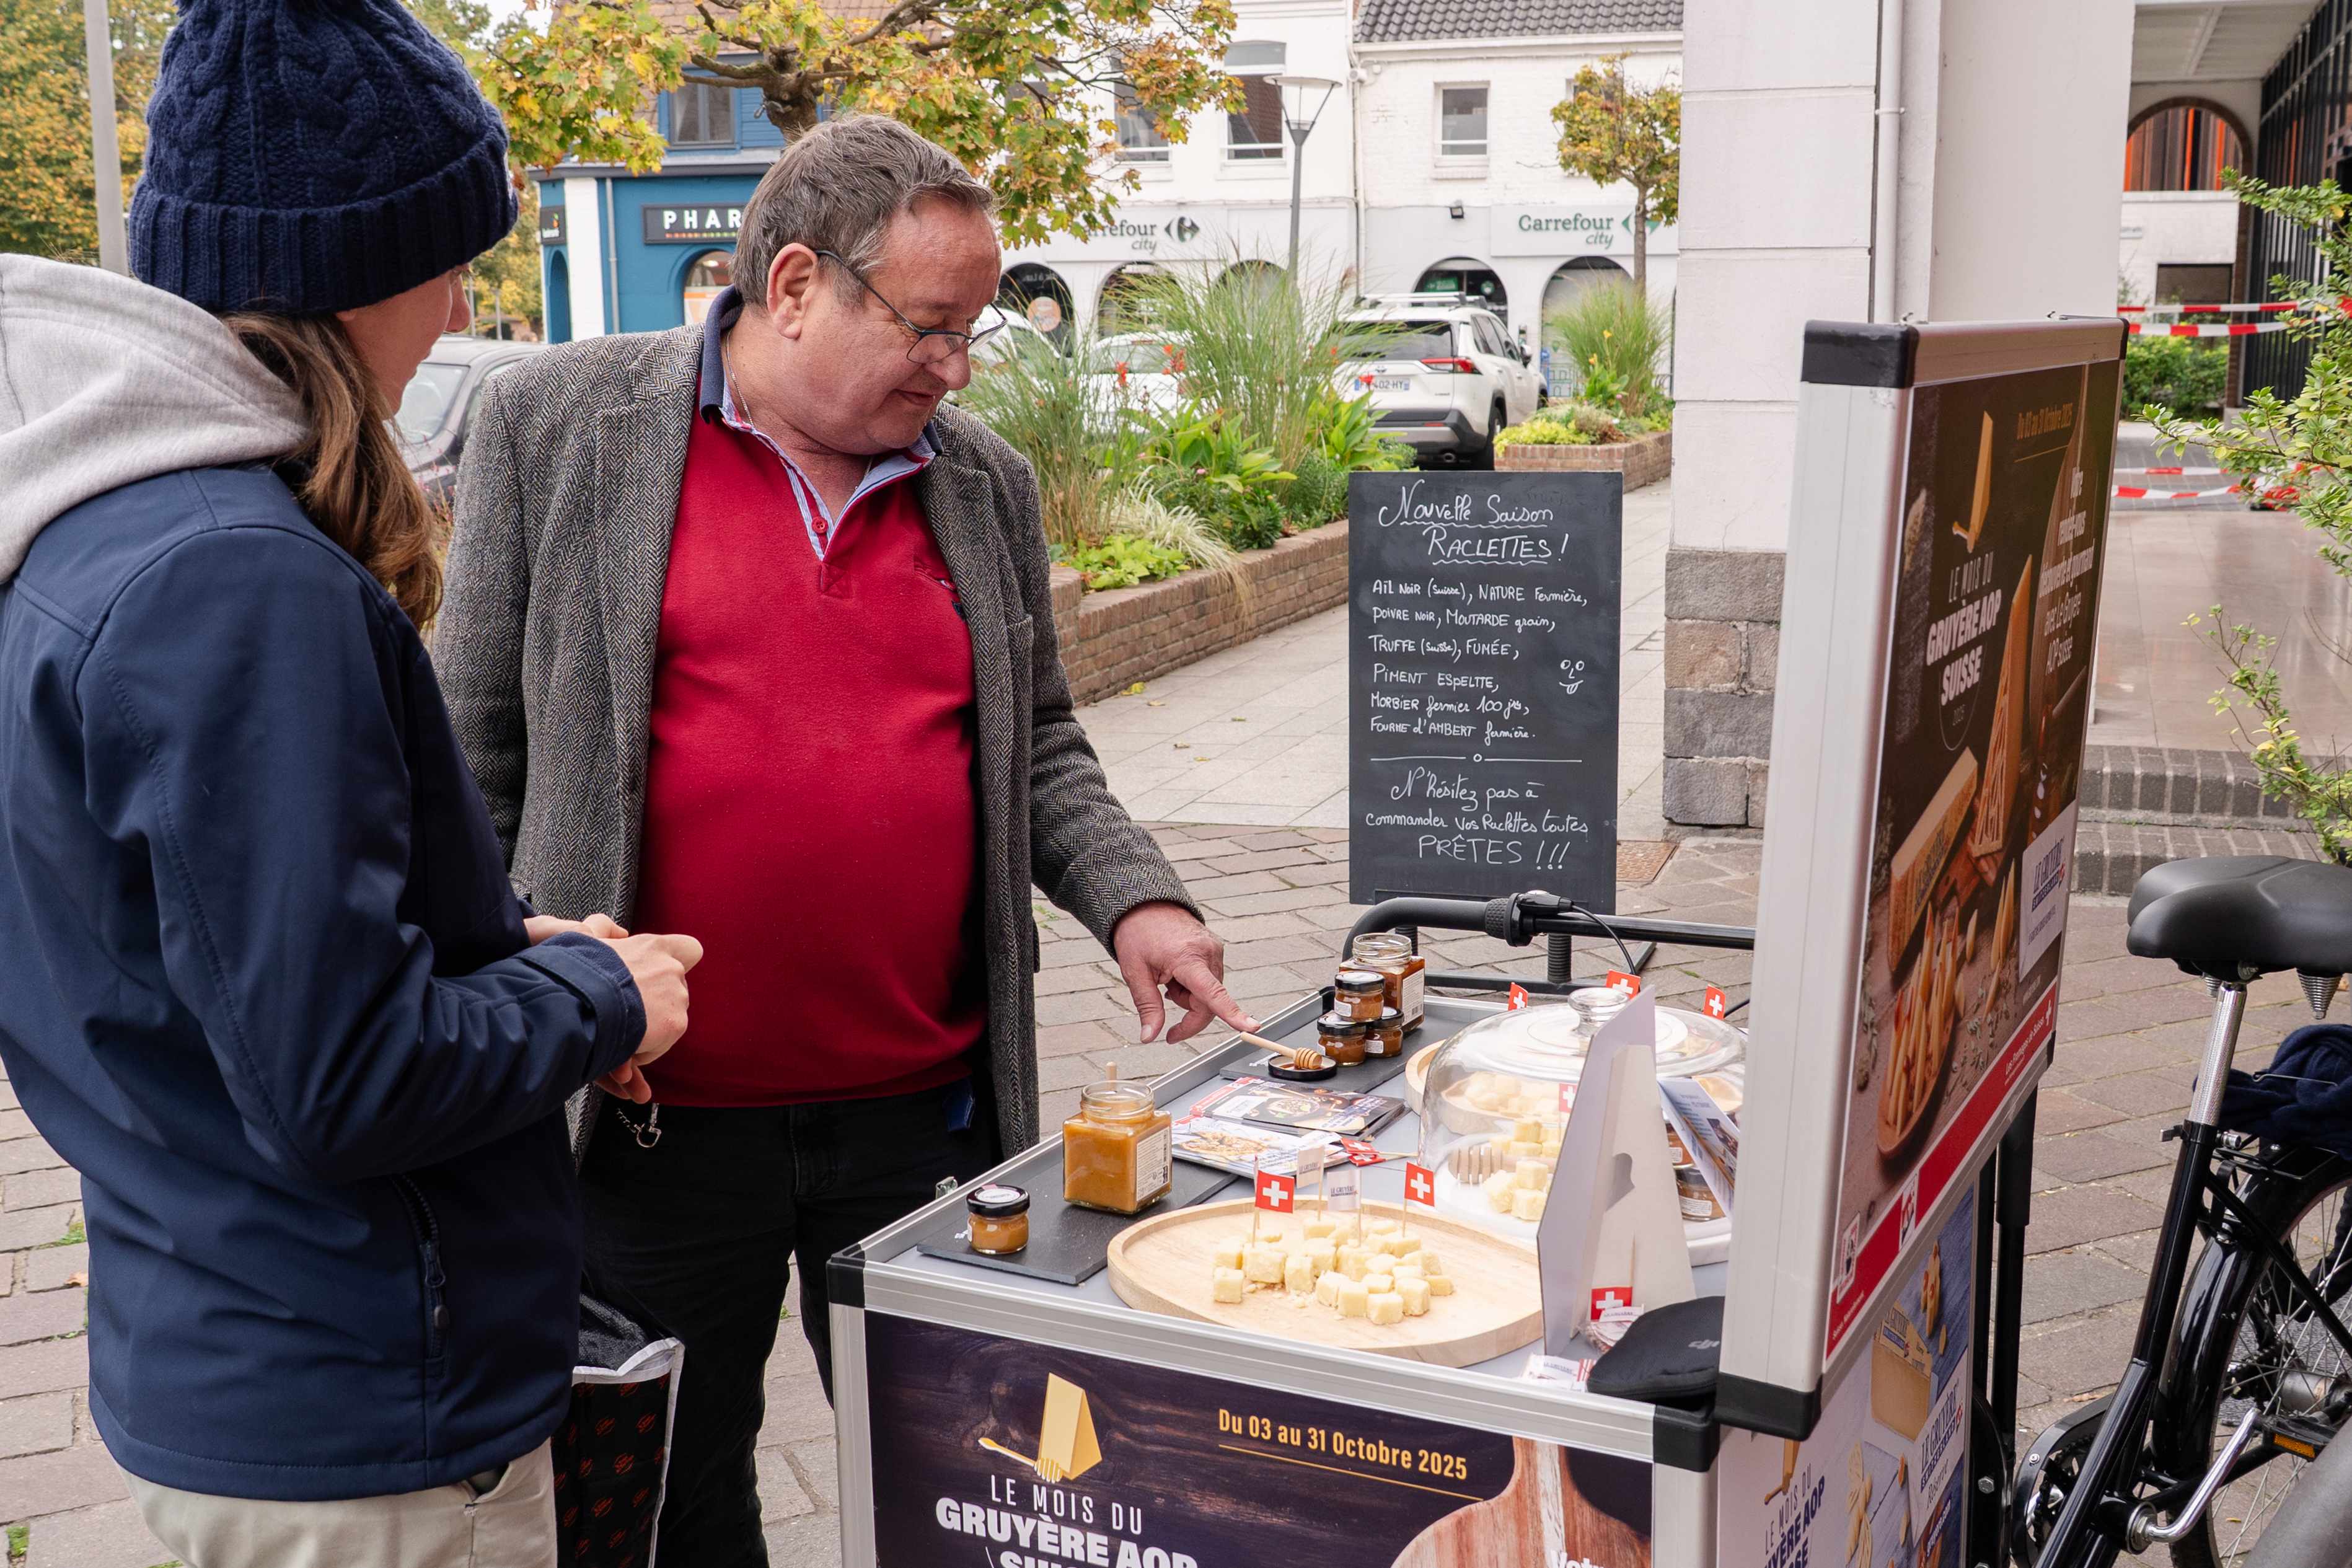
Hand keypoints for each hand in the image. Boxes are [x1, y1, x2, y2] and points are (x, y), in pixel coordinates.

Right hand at [522, 915, 663, 1098]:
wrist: (578, 999)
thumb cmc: (577, 970)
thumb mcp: (587, 939)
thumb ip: (602, 929)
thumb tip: (620, 933)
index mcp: (653, 946)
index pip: (690, 949)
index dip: (679, 963)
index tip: (661, 974)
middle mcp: (671, 968)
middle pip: (677, 991)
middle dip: (657, 1004)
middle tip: (628, 1014)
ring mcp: (677, 996)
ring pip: (668, 1018)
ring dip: (649, 1029)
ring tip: (618, 1033)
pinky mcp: (676, 1023)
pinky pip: (661, 1043)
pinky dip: (644, 1049)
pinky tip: (621, 1048)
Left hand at [1110, 902, 1254, 1045]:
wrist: (1145, 905)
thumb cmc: (1138, 933)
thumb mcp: (1135, 972)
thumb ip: (1147, 1007)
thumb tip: (1150, 1036)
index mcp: (1188, 957)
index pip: (1213, 993)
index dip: (1232, 1013)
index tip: (1251, 1026)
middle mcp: (1209, 952)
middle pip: (1210, 1002)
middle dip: (1189, 1015)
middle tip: (1168, 1029)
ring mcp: (1215, 950)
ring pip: (1209, 994)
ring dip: (1188, 998)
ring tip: (1167, 979)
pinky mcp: (1215, 949)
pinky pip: (1209, 981)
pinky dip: (1193, 986)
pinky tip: (1176, 974)